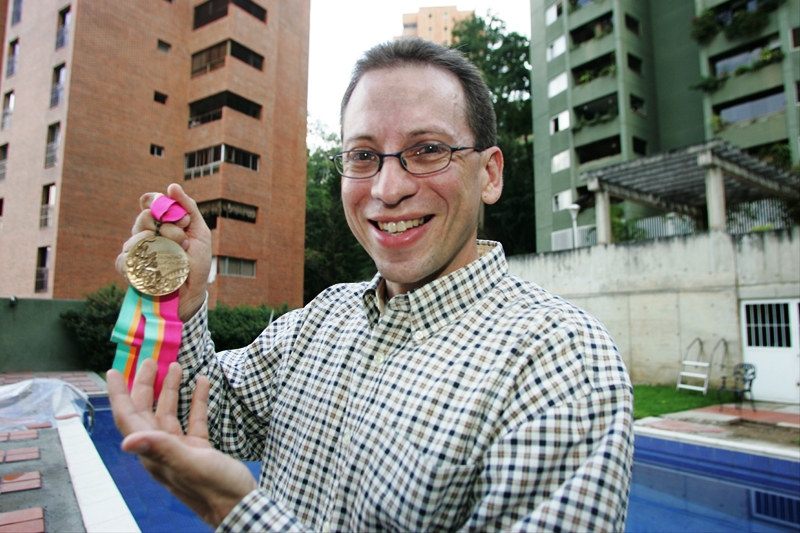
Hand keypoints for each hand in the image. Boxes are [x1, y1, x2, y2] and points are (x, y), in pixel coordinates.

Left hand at [108, 360, 257, 526]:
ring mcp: (181, 450)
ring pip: (170, 413)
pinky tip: (202, 384)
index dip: (119, 396)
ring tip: (176, 366)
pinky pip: (193, 420)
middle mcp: (163, 451)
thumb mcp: (192, 466)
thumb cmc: (217, 490)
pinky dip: (196, 401)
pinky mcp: (199, 450)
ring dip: (171, 390)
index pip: (129, 420)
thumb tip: (127, 442)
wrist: (241, 508)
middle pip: (146, 412)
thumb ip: (163, 451)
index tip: (113, 372)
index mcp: (155, 455)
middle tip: (150, 361)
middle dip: (145, 386)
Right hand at [116, 183, 211, 320]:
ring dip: (162, 243)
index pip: (149, 202)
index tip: (175, 213)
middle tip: (183, 238)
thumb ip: (188, 207)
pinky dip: (139, 258)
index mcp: (161, 222)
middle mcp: (147, 232)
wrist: (193, 290)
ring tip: (178, 254)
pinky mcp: (130, 267)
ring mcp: (137, 249)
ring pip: (137, 235)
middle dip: (167, 225)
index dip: (156, 201)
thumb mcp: (199, 231)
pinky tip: (154, 262)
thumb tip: (172, 186)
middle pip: (144, 217)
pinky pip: (124, 257)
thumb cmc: (196, 261)